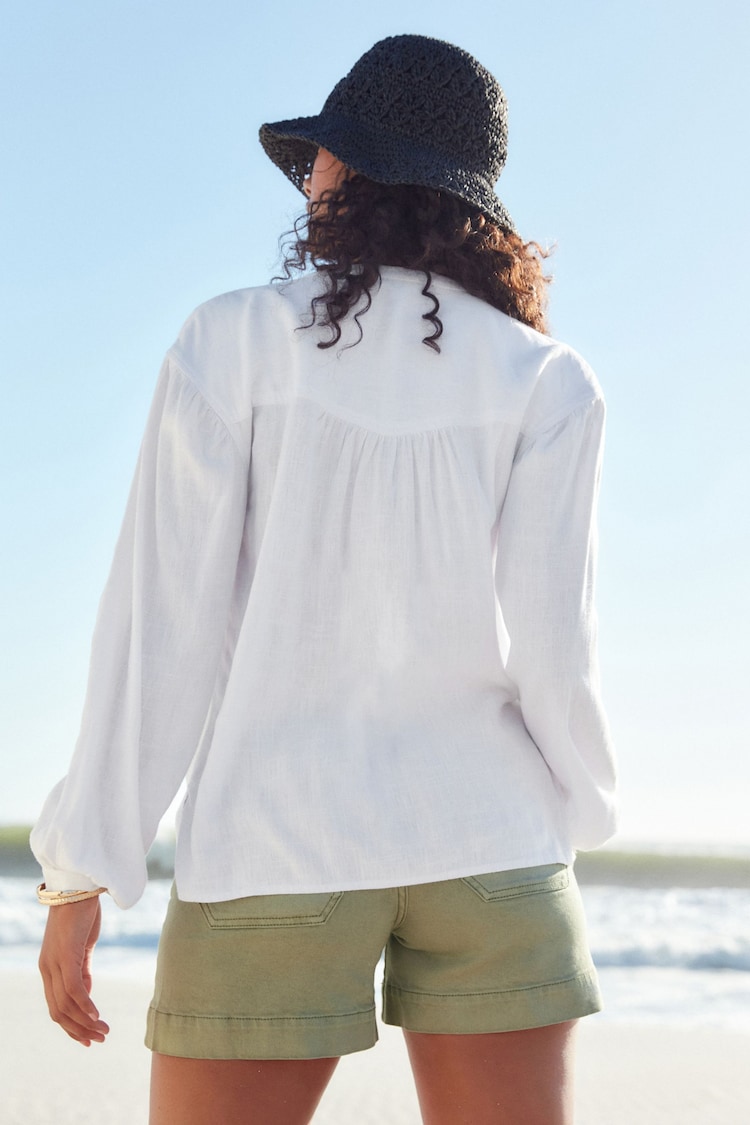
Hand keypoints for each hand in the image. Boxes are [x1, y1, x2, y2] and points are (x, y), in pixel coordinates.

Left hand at [38, 896, 109, 1045]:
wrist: (79, 886)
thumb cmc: (81, 913)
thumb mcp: (82, 946)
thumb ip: (82, 970)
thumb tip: (87, 993)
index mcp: (49, 967)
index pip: (56, 1006)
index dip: (71, 1026)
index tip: (88, 1038)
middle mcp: (47, 968)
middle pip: (58, 1011)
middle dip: (78, 1030)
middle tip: (99, 1039)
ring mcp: (54, 963)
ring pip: (66, 1004)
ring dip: (85, 1022)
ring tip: (104, 1031)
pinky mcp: (66, 955)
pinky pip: (74, 989)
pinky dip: (85, 1006)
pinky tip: (97, 1016)